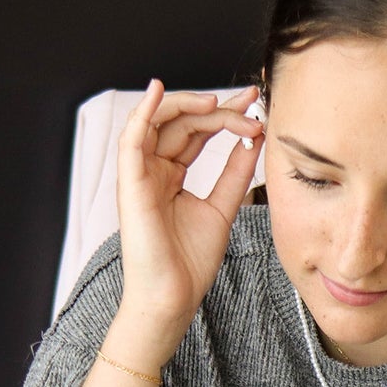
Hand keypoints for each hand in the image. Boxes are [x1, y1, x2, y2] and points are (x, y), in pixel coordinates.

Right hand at [115, 80, 263, 336]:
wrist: (173, 296)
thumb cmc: (190, 262)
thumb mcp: (222, 208)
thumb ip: (235, 173)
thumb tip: (254, 139)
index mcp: (172, 175)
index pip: (197, 132)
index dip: (226, 115)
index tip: (256, 108)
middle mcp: (153, 170)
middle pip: (183, 123)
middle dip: (217, 108)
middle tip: (250, 105)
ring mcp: (140, 174)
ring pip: (158, 121)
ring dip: (188, 104)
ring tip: (218, 102)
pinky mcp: (130, 182)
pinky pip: (131, 137)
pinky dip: (143, 111)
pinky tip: (158, 89)